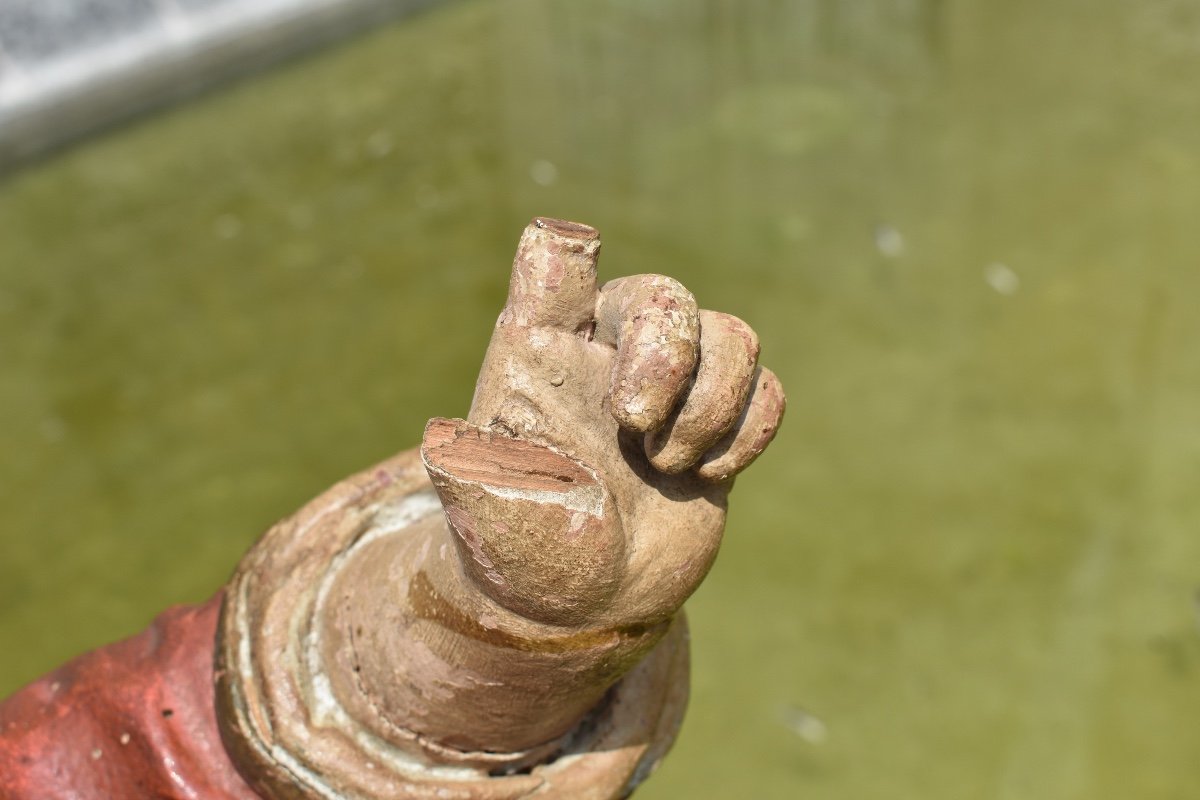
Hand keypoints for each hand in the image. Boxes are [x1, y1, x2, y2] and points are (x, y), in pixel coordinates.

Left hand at [422, 218, 783, 627]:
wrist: (585, 603)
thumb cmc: (522, 548)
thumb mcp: (486, 516)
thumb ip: (472, 470)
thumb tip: (443, 440)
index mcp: (541, 351)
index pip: (553, 267)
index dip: (568, 250)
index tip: (577, 252)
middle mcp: (608, 354)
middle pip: (664, 295)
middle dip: (668, 359)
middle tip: (635, 430)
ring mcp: (672, 385)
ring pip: (732, 337)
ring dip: (711, 410)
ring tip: (665, 467)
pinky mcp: (717, 421)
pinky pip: (767, 389)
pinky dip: (748, 434)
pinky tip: (704, 477)